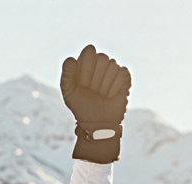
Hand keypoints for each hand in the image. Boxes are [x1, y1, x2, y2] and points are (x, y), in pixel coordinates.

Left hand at [60, 45, 130, 163]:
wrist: (97, 122)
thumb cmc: (81, 106)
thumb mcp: (69, 92)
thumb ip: (67, 75)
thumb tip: (71, 59)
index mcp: (85, 62)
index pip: (89, 53)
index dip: (86, 69)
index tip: (83, 83)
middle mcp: (100, 63)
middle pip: (102, 58)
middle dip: (96, 78)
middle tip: (93, 91)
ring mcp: (113, 69)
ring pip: (113, 66)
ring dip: (105, 85)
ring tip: (102, 94)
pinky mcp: (124, 77)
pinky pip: (123, 73)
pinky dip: (115, 87)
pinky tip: (111, 95)